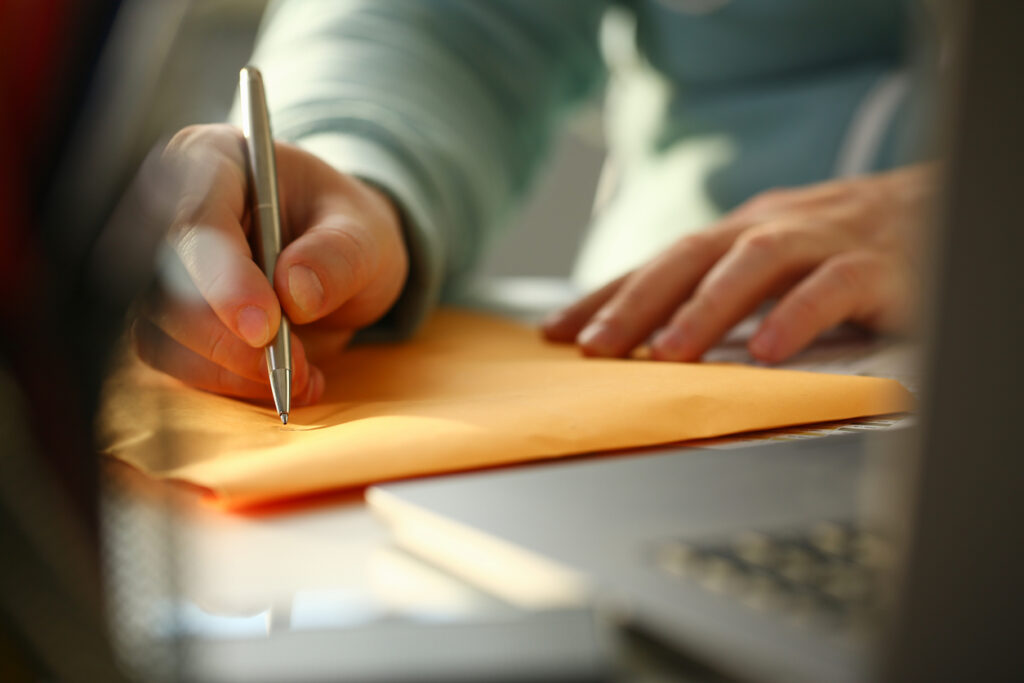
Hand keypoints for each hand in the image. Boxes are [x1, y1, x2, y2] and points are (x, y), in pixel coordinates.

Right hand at [132, 124, 406, 402]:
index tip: (265, 327)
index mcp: (214, 160)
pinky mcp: (169, 321)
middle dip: (229, 338)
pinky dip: (232, 384)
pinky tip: (285, 383)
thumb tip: (294, 292)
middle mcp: (171, 211)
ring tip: (302, 377)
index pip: (196, 220)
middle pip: (164, 285)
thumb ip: (338, 255)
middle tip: (294, 364)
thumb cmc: (348, 230)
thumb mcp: (366, 233)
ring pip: (164, 333)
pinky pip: (180, 364)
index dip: (222, 278)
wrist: (343, 259)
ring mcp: (161, 269)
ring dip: (231, 370)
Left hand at [543, 165, 932, 362]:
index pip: (657, 265)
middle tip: (593, 348)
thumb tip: (644, 341)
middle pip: (689, 258)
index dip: (604, 296)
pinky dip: (797, 317)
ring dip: (704, 308)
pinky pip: (831, 287)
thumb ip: (714, 296)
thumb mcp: (765, 266)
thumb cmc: (836, 248)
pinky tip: (768, 353)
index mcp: (734, 234)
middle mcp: (765, 229)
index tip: (554, 334)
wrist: (935, 210)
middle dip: (635, 303)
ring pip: (752, 264)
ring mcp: (818, 240)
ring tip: (667, 353)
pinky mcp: (873, 265)